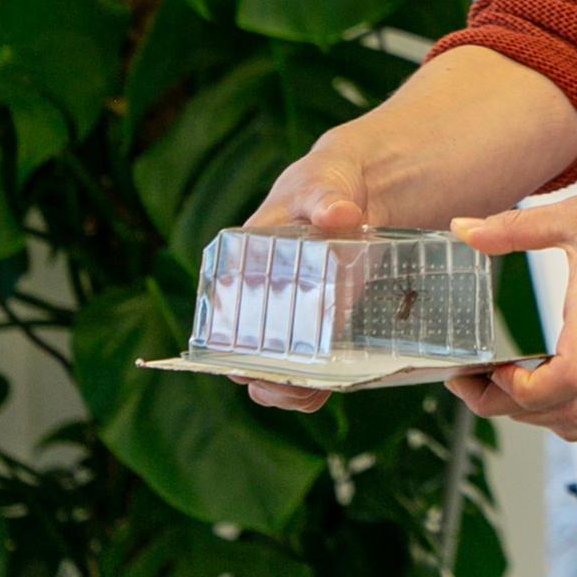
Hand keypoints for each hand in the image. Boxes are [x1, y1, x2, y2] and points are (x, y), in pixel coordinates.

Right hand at [237, 133, 377, 413]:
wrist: (356, 188)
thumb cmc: (324, 183)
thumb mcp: (322, 183)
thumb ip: (326, 197)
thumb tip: (341, 214)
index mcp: (239, 265)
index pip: (220, 316)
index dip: (231, 348)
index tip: (253, 364)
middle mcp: (256, 299)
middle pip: (243, 355)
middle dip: (264, 378)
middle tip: (291, 385)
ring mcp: (287, 318)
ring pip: (273, 371)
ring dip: (288, 390)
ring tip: (311, 393)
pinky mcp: (318, 328)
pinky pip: (308, 369)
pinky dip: (317, 384)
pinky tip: (335, 387)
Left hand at [444, 164, 576, 441]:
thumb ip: (516, 227)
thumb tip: (462, 228)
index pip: (568, 378)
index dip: (523, 389)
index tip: (495, 368)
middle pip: (563, 410)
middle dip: (506, 406)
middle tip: (473, 381)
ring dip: (539, 418)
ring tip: (507, 389)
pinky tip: (554, 397)